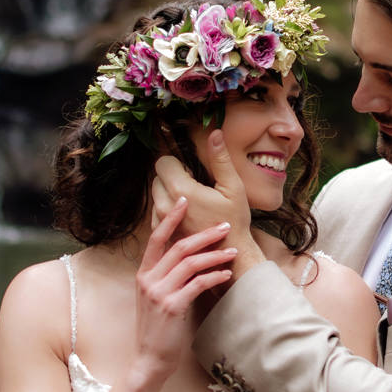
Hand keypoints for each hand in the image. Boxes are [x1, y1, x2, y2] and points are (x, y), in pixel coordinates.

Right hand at [130, 196, 238, 385]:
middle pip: (180, 247)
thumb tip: (195, 257)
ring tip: (233, 251)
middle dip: (205, 234)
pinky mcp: (172, 306)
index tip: (184, 200)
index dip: (170, 218)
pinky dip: (215, 275)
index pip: (156, 238)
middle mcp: (149, 279)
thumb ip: (169, 276)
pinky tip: (227, 273)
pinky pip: (198, 283)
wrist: (150, 360)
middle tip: (225, 226)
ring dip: (216, 255)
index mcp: (144, 274)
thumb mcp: (156, 297)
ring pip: (191, 263)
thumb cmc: (159, 328)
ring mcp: (159, 293)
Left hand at [151, 130, 264, 277]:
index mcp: (181, 190)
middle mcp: (165, 205)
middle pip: (157, 177)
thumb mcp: (233, 187)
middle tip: (195, 188)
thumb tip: (215, 133)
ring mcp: (161, 221)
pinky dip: (168, 209)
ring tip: (193, 204)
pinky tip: (187, 217)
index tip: (193, 172)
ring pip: (156, 194)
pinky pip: (157, 211)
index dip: (178, 163)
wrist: (229, 258)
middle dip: (172, 177)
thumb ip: (220, 159)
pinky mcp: (162, 233)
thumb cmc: (234, 221)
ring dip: (169, 193)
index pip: (163, 162)